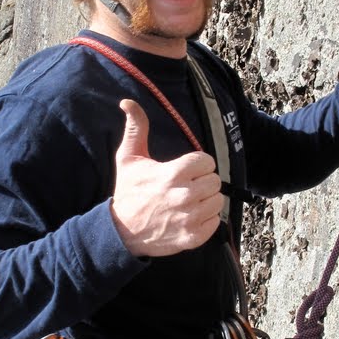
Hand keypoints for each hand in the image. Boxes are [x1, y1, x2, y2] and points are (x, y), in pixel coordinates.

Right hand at [111, 100, 222, 255]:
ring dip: (206, 200)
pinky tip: (190, 216)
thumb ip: (136, 128)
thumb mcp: (128, 158)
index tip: (186, 170)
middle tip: (187, 186)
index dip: (198, 164)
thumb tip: (127, 102)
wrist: (121, 232)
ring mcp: (189, 218)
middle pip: (215, 181)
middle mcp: (184, 195)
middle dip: (203, 181)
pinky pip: (215, 222)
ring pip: (217, 201)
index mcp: (173, 173)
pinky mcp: (192, 237)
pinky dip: (206, 220)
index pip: (207, 161)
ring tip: (188, 202)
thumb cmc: (127, 192)